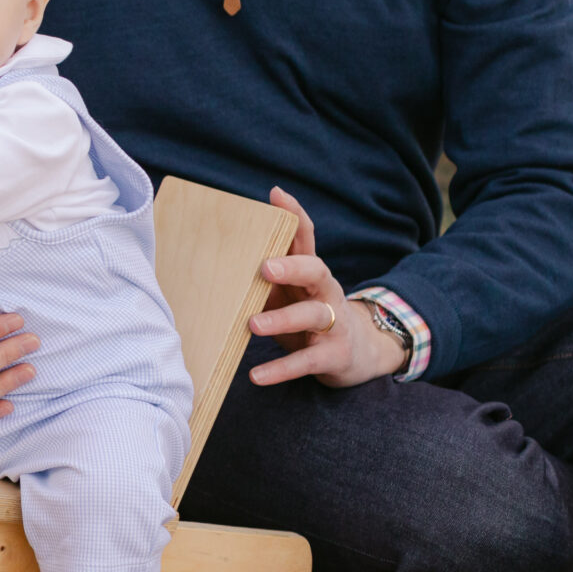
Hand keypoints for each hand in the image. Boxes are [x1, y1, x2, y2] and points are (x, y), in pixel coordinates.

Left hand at [247, 187, 405, 387]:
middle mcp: (326, 292)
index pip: (305, 237)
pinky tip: (256, 376)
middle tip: (264, 268)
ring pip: (311, 316)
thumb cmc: (307, 315)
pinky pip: (306, 362)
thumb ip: (263, 276)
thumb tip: (215, 258)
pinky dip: (280, 369)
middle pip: (315, 270)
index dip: (295, 215)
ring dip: (282, 320)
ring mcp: (334, 323)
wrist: (357, 353)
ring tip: (252, 325)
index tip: (277, 195)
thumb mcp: (288, 292)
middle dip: (292, 266)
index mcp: (310, 272)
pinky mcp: (334, 355)